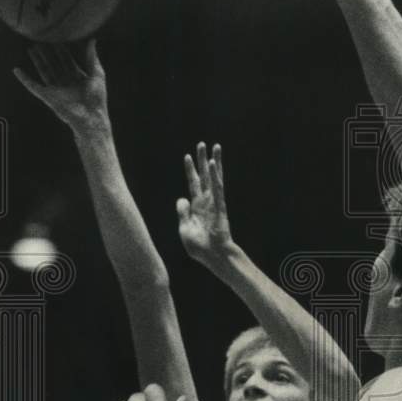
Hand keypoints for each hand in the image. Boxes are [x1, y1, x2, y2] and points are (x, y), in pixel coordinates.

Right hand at [13, 39, 109, 135]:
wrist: (90, 117)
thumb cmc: (97, 98)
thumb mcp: (97, 74)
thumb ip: (92, 57)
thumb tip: (92, 39)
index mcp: (78, 78)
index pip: (67, 60)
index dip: (62, 50)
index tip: (57, 37)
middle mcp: (66, 83)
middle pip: (54, 64)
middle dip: (47, 52)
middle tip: (40, 39)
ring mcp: (56, 90)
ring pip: (44, 71)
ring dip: (37, 60)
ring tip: (30, 48)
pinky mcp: (47, 97)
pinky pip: (33, 86)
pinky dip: (24, 79)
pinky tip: (16, 70)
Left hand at [177, 142, 233, 266]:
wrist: (213, 257)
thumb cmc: (200, 247)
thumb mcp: (184, 229)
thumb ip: (182, 213)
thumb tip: (181, 198)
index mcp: (197, 207)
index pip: (193, 184)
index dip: (190, 170)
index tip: (187, 156)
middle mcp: (206, 201)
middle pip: (204, 176)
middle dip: (202, 160)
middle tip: (202, 144)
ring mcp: (214, 202)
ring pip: (213, 177)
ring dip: (213, 161)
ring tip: (215, 146)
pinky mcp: (220, 206)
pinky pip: (217, 187)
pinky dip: (215, 175)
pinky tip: (213, 163)